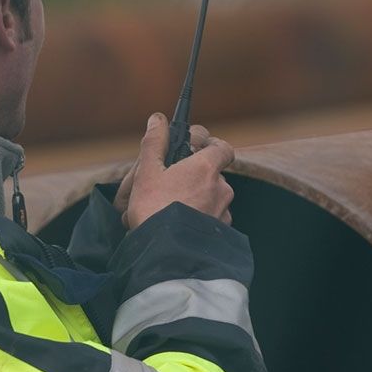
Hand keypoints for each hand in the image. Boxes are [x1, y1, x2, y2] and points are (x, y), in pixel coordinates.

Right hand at [118, 113, 233, 228]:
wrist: (165, 252)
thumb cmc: (154, 209)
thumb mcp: (148, 172)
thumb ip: (154, 143)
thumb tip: (157, 119)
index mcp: (206, 168)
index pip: (222, 147)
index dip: (210, 145)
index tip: (194, 149)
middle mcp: (221, 187)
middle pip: (213, 174)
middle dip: (195, 177)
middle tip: (171, 185)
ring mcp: (223, 211)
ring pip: (213, 197)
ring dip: (197, 199)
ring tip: (172, 209)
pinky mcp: (221, 232)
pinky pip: (213, 218)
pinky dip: (200, 218)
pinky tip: (180, 225)